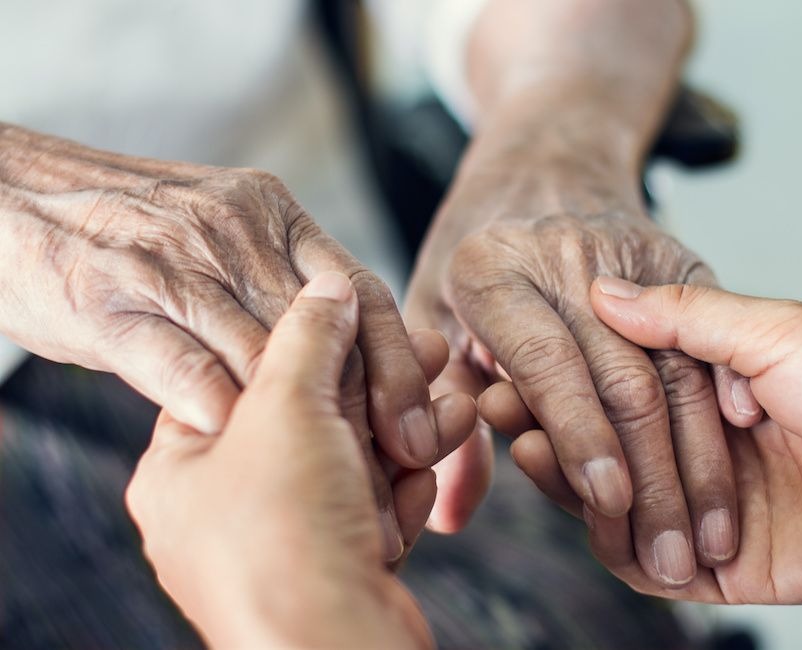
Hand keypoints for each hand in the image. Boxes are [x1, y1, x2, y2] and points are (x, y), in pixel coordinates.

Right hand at [0, 124, 443, 472]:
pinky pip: (183, 367)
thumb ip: (283, 288)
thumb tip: (354, 361)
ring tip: (333, 474)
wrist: (13, 196)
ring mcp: (172, 263)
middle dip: (368, 402)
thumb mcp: (225, 235)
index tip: (424, 424)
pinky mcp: (111, 302)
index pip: (361, 291)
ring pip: (262, 354)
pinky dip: (220, 412)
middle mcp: (233, 230)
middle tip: (398, 460)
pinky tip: (244, 448)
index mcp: (273, 213)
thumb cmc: (135, 233)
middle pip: (326, 329)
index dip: (400, 363)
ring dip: (301, 423)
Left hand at [127, 272, 453, 648]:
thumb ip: (308, 335)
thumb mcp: (287, 408)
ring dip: (404, 432)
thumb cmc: (284, 537)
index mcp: (181, 469)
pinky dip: (408, 483)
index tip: (359, 316)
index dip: (309, 344)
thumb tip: (327, 285)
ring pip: (351, 463)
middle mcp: (224, 509)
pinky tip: (441, 454)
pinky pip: (372, 505)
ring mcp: (281, 544)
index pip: (243, 378)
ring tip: (451, 403)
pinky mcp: (333, 569)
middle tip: (424, 351)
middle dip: (375, 388)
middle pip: (309, 421)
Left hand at [407, 146, 754, 586]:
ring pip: (677, 369)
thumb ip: (442, 412)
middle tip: (671, 555)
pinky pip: (711, 344)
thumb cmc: (474, 255)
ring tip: (714, 536)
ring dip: (700, 462)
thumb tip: (447, 516)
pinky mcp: (679, 259)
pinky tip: (742, 472)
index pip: (546, 363)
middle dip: (652, 475)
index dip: (579, 438)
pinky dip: (726, 414)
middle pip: (622, 377)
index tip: (609, 505)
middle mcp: (564, 254)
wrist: (543, 160)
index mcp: (492, 269)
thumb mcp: (432, 316)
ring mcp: (630, 252)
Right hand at [516, 277, 801, 603]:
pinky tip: (577, 499)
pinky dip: (606, 537)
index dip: (565, 375)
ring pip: (614, 504)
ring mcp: (706, 509)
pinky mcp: (720, 568)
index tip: (512, 355)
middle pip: (604, 448)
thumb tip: (602, 291)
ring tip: (527, 442)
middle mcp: (702, 451)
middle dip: (549, 425)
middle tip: (498, 401)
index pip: (616, 388)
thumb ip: (682, 319)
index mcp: (714, 392)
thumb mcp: (774, 328)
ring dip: (564, 477)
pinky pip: (644, 561)